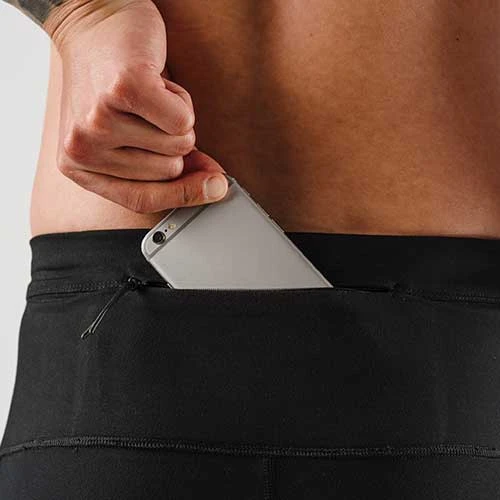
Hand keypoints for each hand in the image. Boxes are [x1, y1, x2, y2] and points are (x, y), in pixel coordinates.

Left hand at [50, 0, 227, 212]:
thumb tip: (214, 186)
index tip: (214, 189)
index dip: (183, 196)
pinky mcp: (123, 89)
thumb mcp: (132, 135)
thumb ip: (169, 167)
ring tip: (148, 95)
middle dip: (172, 141)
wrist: (92, 22)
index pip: (142, 200)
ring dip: (175, 117)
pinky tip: (154, 80)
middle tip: (148, 113)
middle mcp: (82, 148)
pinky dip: (181, 99)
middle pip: (168, 171)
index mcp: (80, 167)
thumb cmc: (112, 82)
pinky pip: (182, 119)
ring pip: (178, 144)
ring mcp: (99, 119)